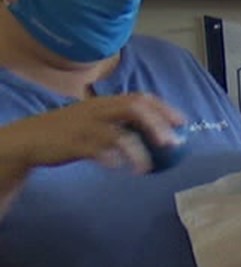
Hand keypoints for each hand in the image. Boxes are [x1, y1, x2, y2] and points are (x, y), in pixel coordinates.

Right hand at [0, 93, 183, 177]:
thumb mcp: (99, 120)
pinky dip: (110, 158)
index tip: (183, 122)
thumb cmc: (72, 131)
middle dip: (157, 125)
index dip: (164, 108)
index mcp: (106, 103)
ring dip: (137, 151)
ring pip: (117, 133)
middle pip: (133, 109)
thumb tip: (159, 134)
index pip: (141, 98)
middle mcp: (98, 109)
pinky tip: (118, 167)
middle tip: (172, 144)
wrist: (31, 137)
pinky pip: (95, 150)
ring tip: (146, 168)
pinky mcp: (72, 143)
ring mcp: (84, 126)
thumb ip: (123, 123)